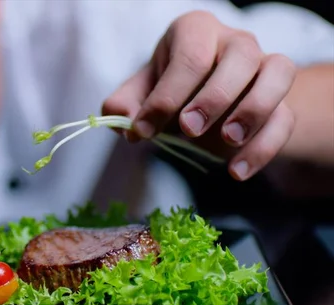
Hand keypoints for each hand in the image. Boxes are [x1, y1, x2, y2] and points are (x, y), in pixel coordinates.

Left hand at [102, 10, 296, 180]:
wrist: (210, 103)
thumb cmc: (173, 91)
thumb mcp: (143, 94)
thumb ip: (125, 105)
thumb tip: (120, 122)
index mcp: (195, 32)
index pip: (189, 56)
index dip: (166, 95)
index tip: (144, 129)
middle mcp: (235, 41)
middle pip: (238, 57)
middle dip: (213, 96)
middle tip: (188, 129)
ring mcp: (264, 67)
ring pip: (277, 74)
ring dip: (253, 110)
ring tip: (226, 140)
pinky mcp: (282, 100)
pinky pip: (285, 118)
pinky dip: (265, 147)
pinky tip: (237, 172)